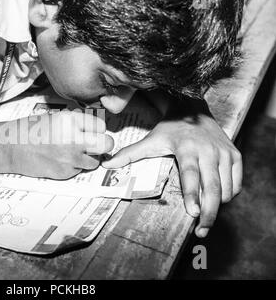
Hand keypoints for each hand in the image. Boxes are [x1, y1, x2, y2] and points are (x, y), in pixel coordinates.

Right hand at [10, 111, 113, 179]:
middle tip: (96, 144)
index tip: (91, 131)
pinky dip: (75, 166)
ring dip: (89, 157)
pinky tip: (61, 159)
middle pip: (107, 144)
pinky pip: (80, 170)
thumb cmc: (30, 130)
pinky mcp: (65, 172)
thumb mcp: (56, 118)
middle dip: (103, 144)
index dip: (97, 129)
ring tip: (74, 152)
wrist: (11, 148)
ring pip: (95, 161)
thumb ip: (76, 123)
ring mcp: (70, 158)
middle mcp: (73, 139)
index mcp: (71, 120)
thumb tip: (95, 129)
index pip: (102, 126)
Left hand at [102, 111, 241, 237]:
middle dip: (209, 213)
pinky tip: (216, 199)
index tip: (194, 214)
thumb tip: (106, 166)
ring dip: (217, 206)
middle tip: (201, 231)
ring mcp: (224, 153)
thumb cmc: (169, 128)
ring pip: (226, 189)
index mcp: (186, 149)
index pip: (191, 175)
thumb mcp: (150, 140)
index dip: (192, 195)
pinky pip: (236, 184)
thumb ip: (129, 154)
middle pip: (212, 188)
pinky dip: (228, 195)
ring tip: (206, 215)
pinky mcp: (235, 155)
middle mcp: (208, 151)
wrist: (193, 109)